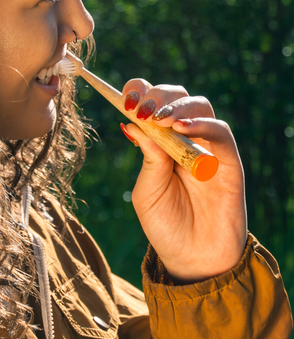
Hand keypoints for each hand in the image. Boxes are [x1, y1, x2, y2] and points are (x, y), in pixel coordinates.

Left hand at [122, 80, 246, 283]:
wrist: (192, 259)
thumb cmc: (165, 225)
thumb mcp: (147, 190)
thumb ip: (147, 156)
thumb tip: (132, 122)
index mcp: (161, 143)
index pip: (153, 105)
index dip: (140, 93)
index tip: (124, 98)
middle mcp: (184, 139)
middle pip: (177, 97)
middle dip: (157, 95)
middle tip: (141, 107)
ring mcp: (207, 148)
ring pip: (199, 106)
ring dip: (177, 106)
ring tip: (159, 118)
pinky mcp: (229, 160)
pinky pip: (220, 132)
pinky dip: (201, 124)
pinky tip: (181, 128)